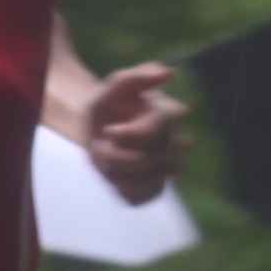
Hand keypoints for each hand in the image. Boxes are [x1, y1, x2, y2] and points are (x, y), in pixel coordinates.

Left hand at [81, 62, 188, 204]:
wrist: (96, 127)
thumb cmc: (108, 103)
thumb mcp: (115, 85)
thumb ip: (138, 76)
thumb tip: (169, 72)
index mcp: (168, 115)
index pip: (157, 131)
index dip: (127, 135)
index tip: (108, 130)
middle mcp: (174, 142)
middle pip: (153, 159)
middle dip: (118, 157)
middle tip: (101, 147)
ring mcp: (166, 167)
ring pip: (151, 182)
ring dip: (118, 174)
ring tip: (106, 160)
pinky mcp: (154, 186)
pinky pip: (145, 197)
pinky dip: (123, 190)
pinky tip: (114, 176)